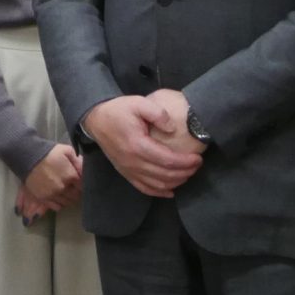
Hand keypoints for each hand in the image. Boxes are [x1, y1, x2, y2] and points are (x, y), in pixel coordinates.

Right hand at [18, 143, 84, 221]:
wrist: (28, 156)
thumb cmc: (49, 152)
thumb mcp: (66, 150)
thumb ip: (79, 161)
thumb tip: (86, 170)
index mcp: (70, 176)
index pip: (83, 186)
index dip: (82, 184)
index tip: (79, 181)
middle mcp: (63, 188)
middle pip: (76, 196)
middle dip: (76, 191)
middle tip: (73, 185)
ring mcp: (52, 195)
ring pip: (67, 202)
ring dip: (68, 198)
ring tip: (65, 190)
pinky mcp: (43, 198)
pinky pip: (57, 207)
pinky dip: (60, 203)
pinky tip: (58, 195)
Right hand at [84, 95, 204, 197]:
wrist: (96, 119)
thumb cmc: (118, 110)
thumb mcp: (138, 102)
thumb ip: (157, 113)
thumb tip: (172, 128)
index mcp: (138, 145)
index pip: (168, 160)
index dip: (186, 162)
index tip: (198, 158)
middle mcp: (133, 162)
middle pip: (165, 175)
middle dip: (185, 172)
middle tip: (197, 165)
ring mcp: (128, 170)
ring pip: (157, 185)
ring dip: (175, 182)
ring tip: (188, 173)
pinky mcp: (125, 173)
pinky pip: (144, 188)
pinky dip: (159, 192)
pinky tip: (170, 190)